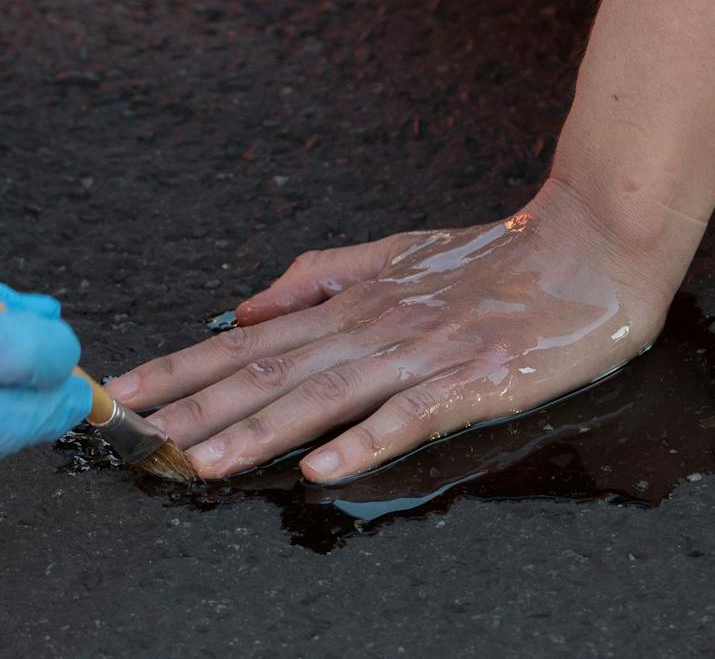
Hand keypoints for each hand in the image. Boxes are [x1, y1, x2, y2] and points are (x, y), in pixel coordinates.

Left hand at [106, 181, 687, 482]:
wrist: (589, 246)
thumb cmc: (492, 257)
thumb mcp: (393, 255)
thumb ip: (317, 277)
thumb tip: (244, 307)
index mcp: (349, 305)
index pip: (248, 343)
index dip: (183, 368)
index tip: (126, 390)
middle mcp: (370, 329)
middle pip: (269, 374)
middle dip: (197, 408)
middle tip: (136, 434)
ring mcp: (420, 355)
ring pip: (323, 397)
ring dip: (259, 432)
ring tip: (204, 460)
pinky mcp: (472, 380)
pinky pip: (410, 415)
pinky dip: (365, 441)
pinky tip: (324, 469)